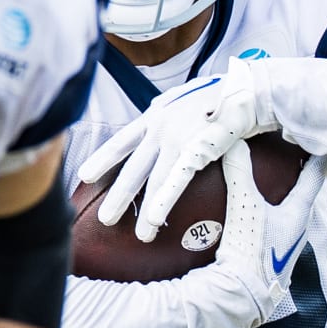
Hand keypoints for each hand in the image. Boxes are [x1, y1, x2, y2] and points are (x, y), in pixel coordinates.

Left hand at [77, 57, 277, 241]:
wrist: (242, 92)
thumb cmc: (214, 99)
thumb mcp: (179, 103)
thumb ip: (162, 116)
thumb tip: (149, 119)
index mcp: (153, 117)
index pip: (121, 141)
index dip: (102, 160)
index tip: (84, 176)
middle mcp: (159, 128)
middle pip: (133, 167)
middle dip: (118, 195)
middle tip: (104, 220)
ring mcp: (176, 138)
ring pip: (154, 179)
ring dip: (144, 209)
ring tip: (140, 235)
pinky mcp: (196, 149)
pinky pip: (176, 179)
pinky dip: (164, 200)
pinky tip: (156, 218)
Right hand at [214, 141, 326, 324]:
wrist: (244, 294)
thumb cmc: (252, 250)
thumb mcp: (244, 206)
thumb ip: (240, 172)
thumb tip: (235, 143)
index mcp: (301, 211)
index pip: (315, 173)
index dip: (318, 152)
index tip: (323, 135)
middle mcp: (301, 224)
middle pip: (310, 190)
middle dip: (307, 170)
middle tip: (301, 150)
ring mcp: (289, 240)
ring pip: (297, 206)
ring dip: (292, 189)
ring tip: (282, 173)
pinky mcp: (276, 250)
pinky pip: (283, 219)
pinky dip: (277, 205)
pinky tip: (262, 204)